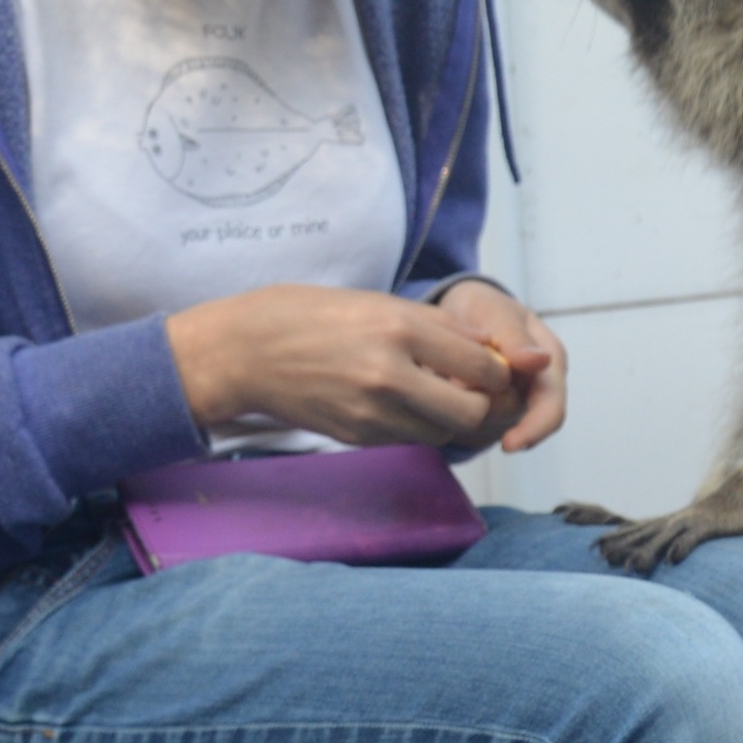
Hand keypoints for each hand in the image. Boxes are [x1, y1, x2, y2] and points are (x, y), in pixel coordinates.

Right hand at [167, 284, 517, 447]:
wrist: (242, 352)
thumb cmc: (310, 315)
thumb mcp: (380, 302)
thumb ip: (440, 326)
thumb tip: (493, 349)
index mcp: (401, 329)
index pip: (484, 365)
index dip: (499, 370)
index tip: (493, 365)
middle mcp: (390, 374)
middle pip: (473, 410)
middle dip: (482, 403)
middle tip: (473, 388)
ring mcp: (371, 412)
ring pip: (443, 432)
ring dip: (449, 418)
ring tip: (434, 393)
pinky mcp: (356, 437)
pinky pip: (408, 439)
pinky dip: (416, 426)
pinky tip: (401, 404)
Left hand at [436, 279, 566, 452]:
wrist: (457, 315)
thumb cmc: (481, 310)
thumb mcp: (494, 311)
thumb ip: (513, 336)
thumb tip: (538, 362)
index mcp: (549, 363)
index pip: (551, 409)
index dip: (534, 429)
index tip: (508, 444)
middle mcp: (533, 389)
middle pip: (512, 419)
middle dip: (482, 407)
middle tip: (452, 379)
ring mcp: (506, 404)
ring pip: (484, 423)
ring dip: (460, 403)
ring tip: (441, 371)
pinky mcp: (478, 414)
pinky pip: (461, 424)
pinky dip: (446, 407)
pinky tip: (436, 384)